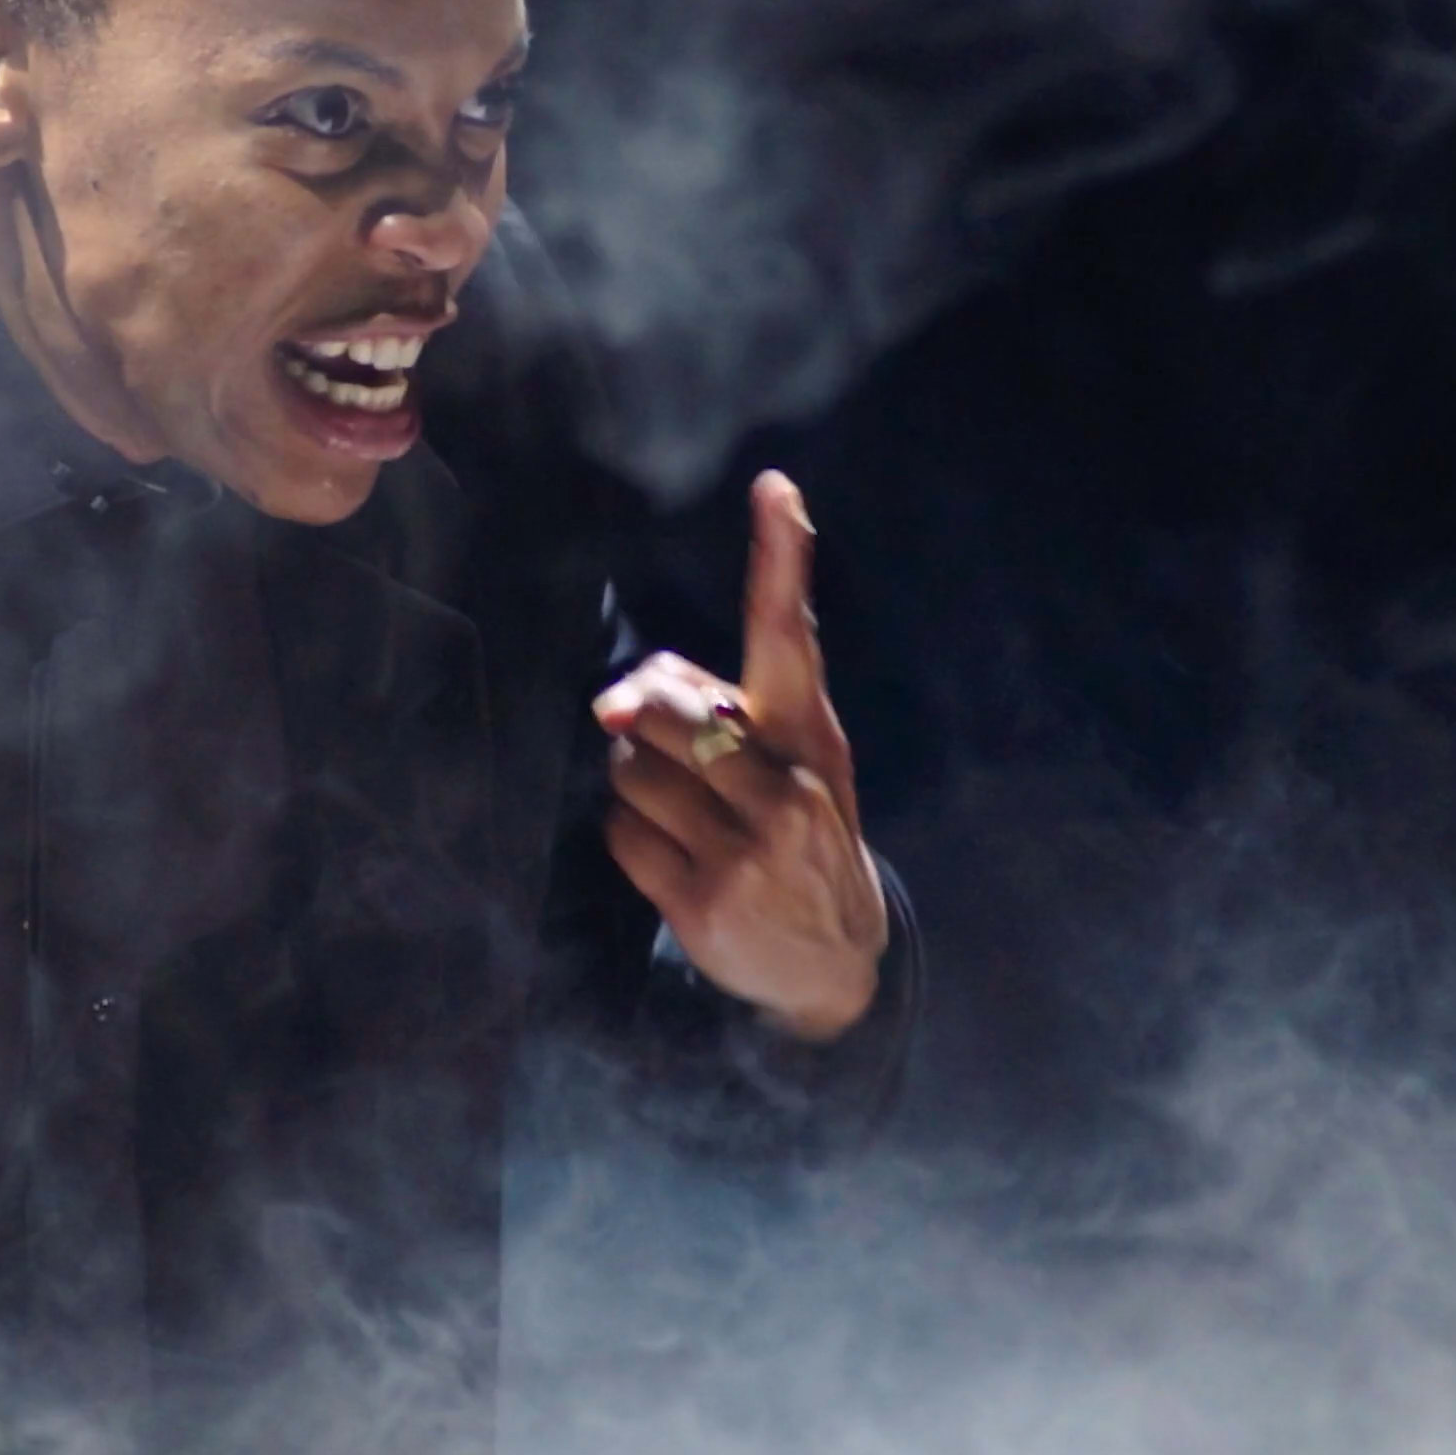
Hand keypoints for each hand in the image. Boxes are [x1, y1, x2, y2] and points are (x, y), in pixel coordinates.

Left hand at [594, 471, 889, 1041]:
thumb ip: (720, 706)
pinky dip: (631, 836)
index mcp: (809, 736)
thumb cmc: (799, 833)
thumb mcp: (790, 763)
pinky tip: (675, 856)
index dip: (780, 560)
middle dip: (647, 723)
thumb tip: (622, 699)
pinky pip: (621, 834)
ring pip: (631, 769)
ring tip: (684, 813)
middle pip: (664, 705)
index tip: (776, 490)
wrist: (834, 964)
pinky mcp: (704, 901)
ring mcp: (747, 848)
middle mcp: (785, 787)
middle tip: (675, 756)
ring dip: (637, 783)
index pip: (790, 636)